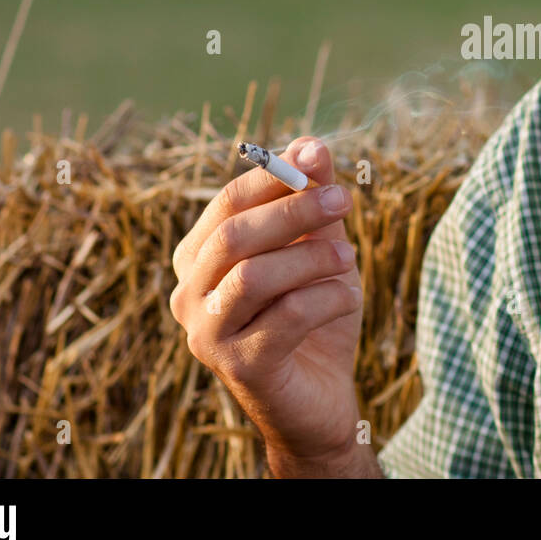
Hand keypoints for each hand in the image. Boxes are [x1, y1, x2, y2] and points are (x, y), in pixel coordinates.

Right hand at [170, 136, 368, 470]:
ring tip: (351, 258)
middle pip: (235, 236)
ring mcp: (207, 334)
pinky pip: (284, 317)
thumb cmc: (313, 314)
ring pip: (254, 276)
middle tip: (345, 200)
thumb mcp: (317, 247)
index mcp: (199, 257)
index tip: (318, 160)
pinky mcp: (238, 367)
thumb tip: (313, 143)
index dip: (275, 177)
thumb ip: (310, 198)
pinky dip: (324, 299)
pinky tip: (348, 297)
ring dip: (310, 258)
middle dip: (293, 211)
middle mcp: (189, 294)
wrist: (321, 396)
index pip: (227, 203)